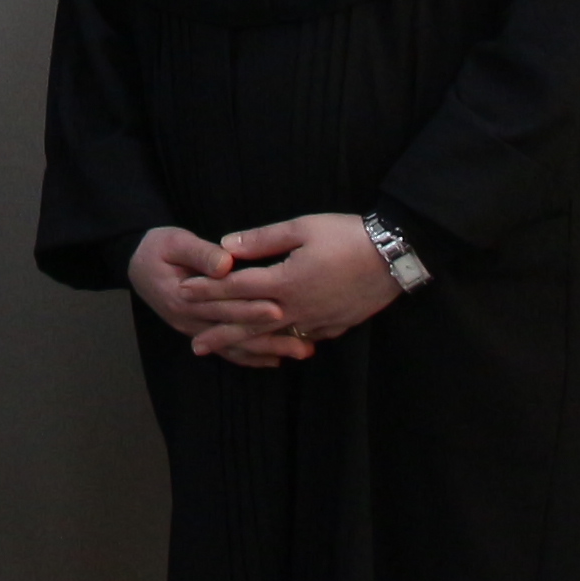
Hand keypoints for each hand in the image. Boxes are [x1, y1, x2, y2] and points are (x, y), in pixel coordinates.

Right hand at [130, 224, 308, 366]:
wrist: (136, 263)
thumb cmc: (158, 247)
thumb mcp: (173, 241)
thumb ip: (200, 253)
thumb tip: (225, 264)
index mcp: (183, 296)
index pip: (223, 304)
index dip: (250, 308)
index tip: (278, 309)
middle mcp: (189, 320)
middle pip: (235, 331)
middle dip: (271, 337)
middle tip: (303, 341)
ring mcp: (194, 330)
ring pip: (235, 346)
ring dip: (268, 351)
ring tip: (301, 352)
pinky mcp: (200, 333)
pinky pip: (226, 350)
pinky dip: (250, 357)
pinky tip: (274, 360)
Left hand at [193, 214, 404, 354]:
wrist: (395, 256)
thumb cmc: (348, 236)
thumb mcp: (302, 227)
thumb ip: (262, 239)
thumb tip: (225, 245)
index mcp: (285, 281)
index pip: (237, 288)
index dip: (208, 290)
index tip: (184, 292)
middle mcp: (297, 307)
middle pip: (249, 322)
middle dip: (219, 331)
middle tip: (193, 343)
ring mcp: (316, 321)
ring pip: (272, 337)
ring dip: (244, 344)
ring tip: (223, 353)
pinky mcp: (334, 326)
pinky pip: (299, 338)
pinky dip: (279, 344)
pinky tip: (270, 348)